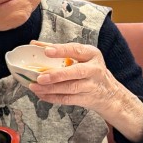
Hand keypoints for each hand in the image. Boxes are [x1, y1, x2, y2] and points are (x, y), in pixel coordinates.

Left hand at [28, 41, 142, 142]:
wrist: (108, 92)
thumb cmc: (89, 69)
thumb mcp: (80, 56)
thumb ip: (59, 49)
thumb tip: (34, 44)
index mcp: (91, 54)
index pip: (76, 50)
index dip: (61, 50)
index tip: (47, 51)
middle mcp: (94, 69)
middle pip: (76, 72)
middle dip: (56, 75)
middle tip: (40, 77)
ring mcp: (91, 85)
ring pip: (70, 88)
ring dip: (51, 88)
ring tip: (35, 86)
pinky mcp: (86, 99)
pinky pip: (67, 99)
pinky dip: (52, 98)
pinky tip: (41, 94)